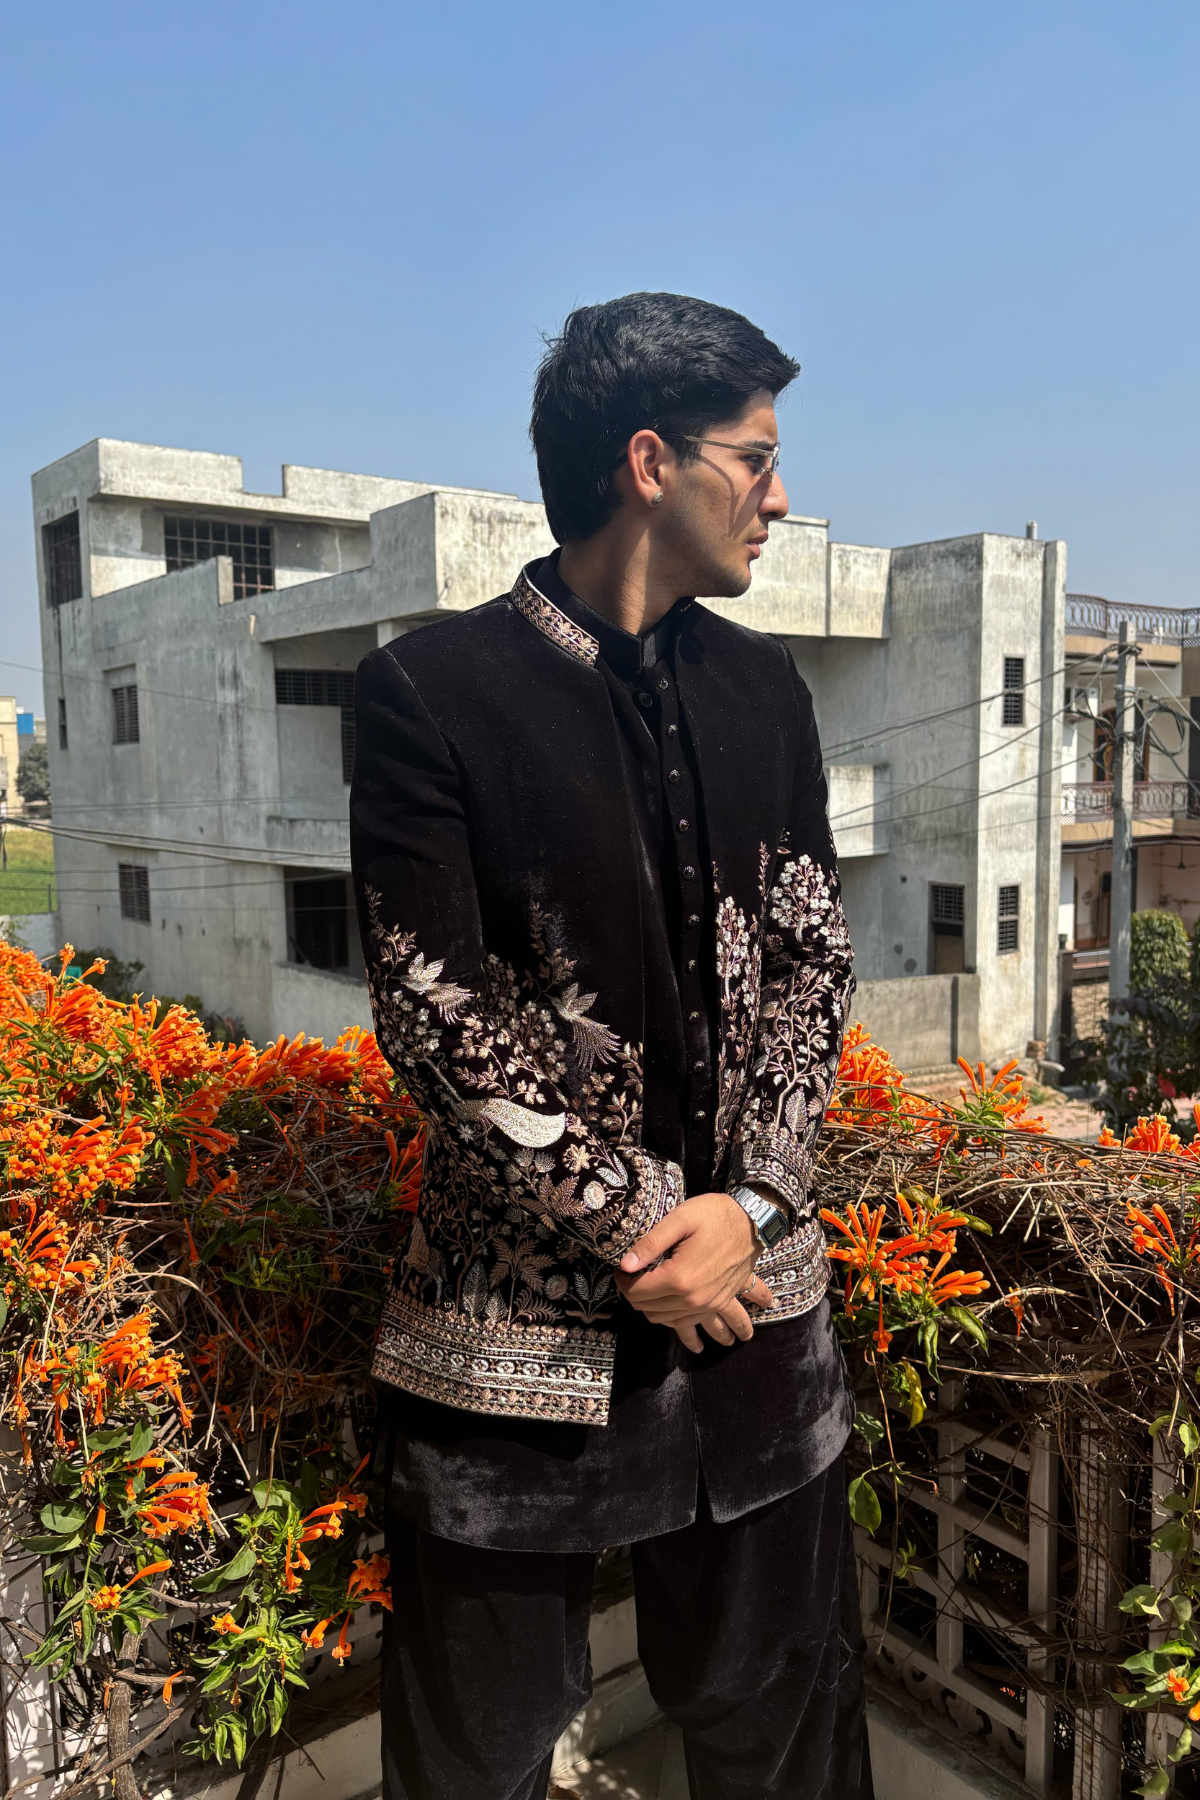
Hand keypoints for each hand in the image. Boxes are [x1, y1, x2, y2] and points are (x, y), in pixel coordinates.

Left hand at [615, 1191, 775, 1352]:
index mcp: (680, 1277)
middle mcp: (694, 1299)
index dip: (623, 1281)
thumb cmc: (715, 1215)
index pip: (637, 1292)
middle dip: (634, 1295)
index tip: (622, 1268)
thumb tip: (626, 1265)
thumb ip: (650, 1243)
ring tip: (647, 1290)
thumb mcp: (680, 1219)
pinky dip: (673, 1320)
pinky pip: (688, 1324)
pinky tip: (668, 1308)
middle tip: (632, 1276)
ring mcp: (708, 1306)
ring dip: (651, 1309)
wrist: (753, 1223)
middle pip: (648, 1309)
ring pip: (666, 1321)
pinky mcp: (717, 1305)